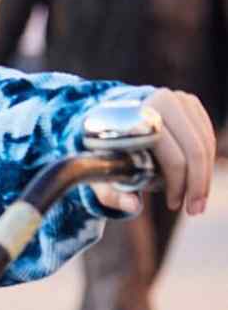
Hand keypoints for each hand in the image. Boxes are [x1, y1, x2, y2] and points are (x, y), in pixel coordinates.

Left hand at [94, 90, 214, 219]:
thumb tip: (131, 205)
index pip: (172, 157)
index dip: (177, 185)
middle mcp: (162, 102)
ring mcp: (179, 100)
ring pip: (205, 144)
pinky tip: (199, 180)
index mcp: (139, 117)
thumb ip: (112, 192)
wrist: (111, 116)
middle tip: (195, 209)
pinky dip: (206, 161)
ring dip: (206, 176)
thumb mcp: (102, 172)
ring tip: (198, 200)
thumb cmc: (106, 150)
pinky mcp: (190, 103)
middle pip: (194, 150)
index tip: (173, 205)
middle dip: (198, 184)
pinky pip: (207, 136)